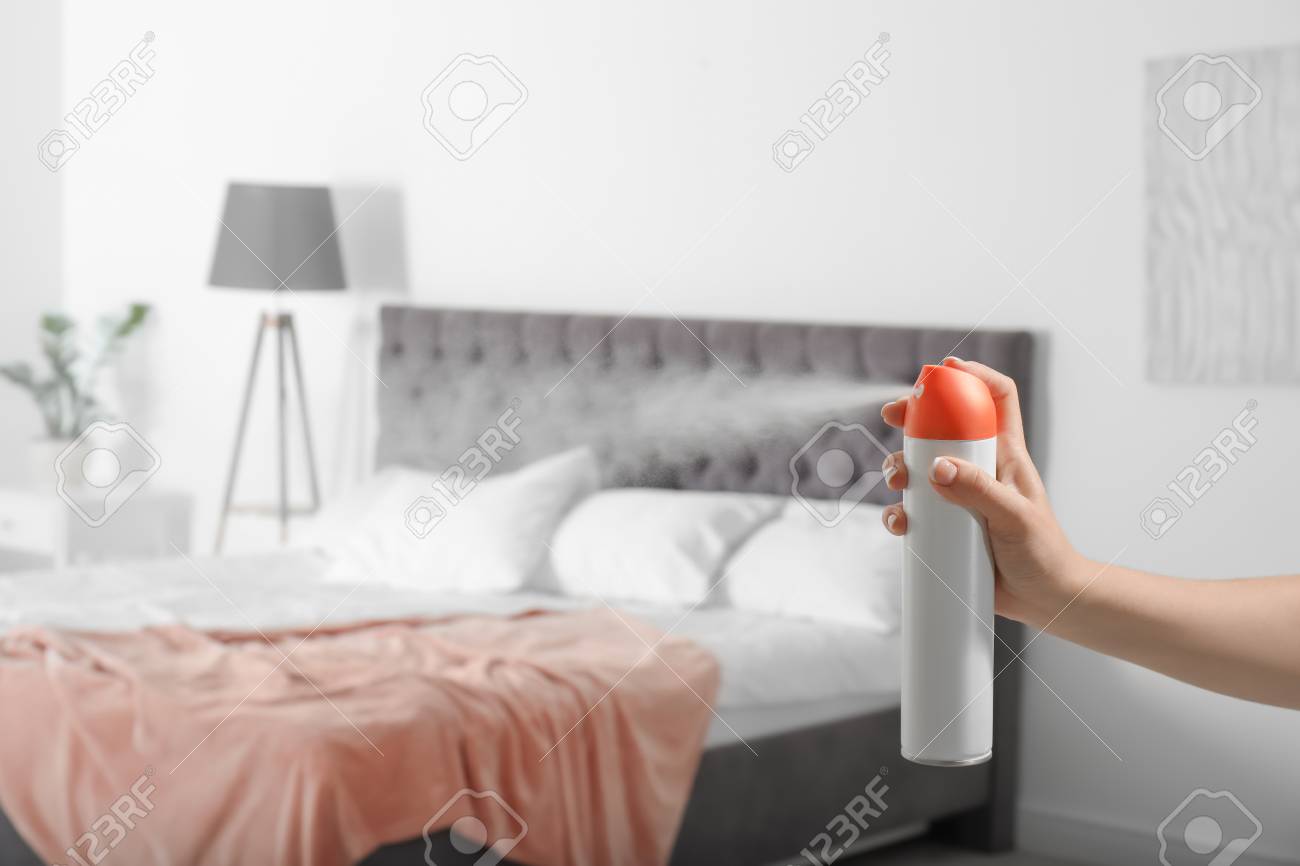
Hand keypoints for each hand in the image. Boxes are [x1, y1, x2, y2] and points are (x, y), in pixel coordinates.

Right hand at [879, 357, 1086, 625]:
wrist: (1044, 601)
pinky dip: (899, 514)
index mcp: (1005, 455)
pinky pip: (914, 512)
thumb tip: (936, 468)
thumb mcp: (1014, 518)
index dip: (973, 375)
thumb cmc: (1043, 554)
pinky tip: (900, 525)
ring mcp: (961, 497)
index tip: (943, 370)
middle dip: (915, 416)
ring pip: (920, 468)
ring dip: (899, 468)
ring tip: (896, 482)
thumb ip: (978, 491)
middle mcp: (980, 469)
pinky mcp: (946, 527)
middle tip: (892, 416)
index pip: (995, 398)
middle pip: (943, 427)